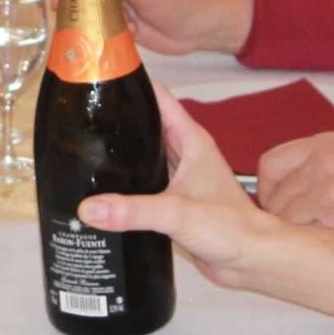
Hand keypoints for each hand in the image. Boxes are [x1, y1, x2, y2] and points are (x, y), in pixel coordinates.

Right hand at [76, 88, 274, 286]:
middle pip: (147, 124)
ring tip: (84, 145)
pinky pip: (144, 182)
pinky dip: (127, 180)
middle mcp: (185, 154)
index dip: (133, 83)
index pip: (159, 98)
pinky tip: (104, 187)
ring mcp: (180, 177)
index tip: (103, 76)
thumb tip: (89, 207)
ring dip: (123, 151)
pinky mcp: (173, 200)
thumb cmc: (231, 228)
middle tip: (83, 113)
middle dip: (119, 118)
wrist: (250, 259)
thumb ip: (132, 210)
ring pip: (145, 154)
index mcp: (191, 141)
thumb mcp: (176, 213)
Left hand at [254, 133, 333, 246]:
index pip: (270, 164)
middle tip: (303, 228)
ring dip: (297, 233)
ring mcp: (329, 187)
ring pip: (284, 218)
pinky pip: (302, 235)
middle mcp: (324, 160)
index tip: (277, 205)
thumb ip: (312, 167)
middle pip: (273, 195)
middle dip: (282, 216)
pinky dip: (312, 244)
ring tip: (322, 236)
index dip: (268, 190)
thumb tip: (273, 192)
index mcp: (327, 144)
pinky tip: (332, 244)